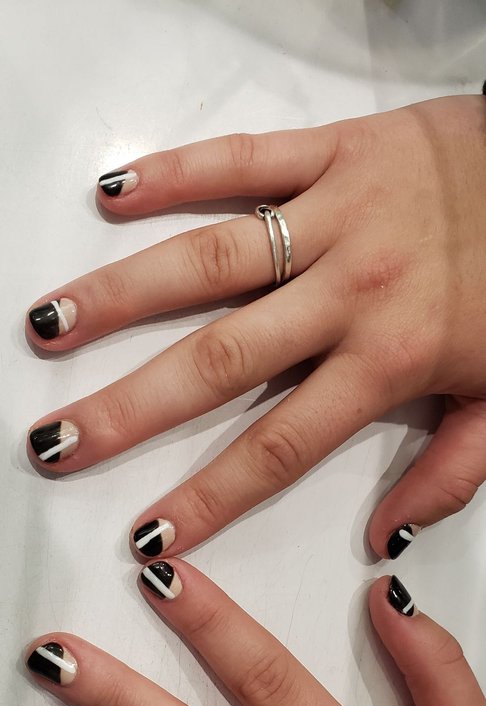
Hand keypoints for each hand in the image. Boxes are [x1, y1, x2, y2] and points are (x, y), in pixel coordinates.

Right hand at [26, 96, 485, 559]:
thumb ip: (448, 475)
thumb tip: (386, 542)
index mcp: (391, 358)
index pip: (280, 446)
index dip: (211, 496)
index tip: (152, 534)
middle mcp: (350, 292)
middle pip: (221, 360)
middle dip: (132, 406)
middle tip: (61, 440)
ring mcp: (336, 215)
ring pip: (210, 259)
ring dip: (123, 295)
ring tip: (51, 327)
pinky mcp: (335, 151)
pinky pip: (246, 158)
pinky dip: (178, 173)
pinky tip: (114, 196)